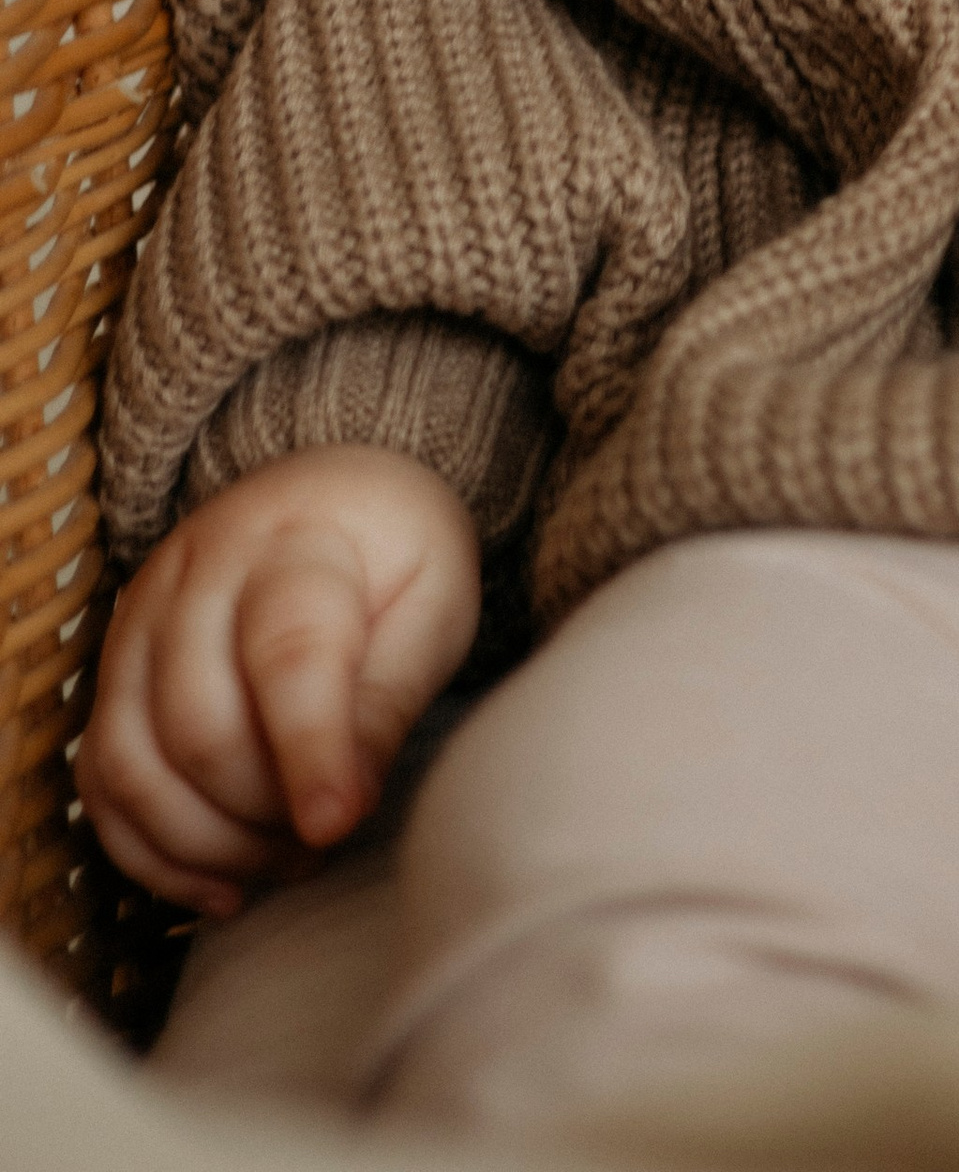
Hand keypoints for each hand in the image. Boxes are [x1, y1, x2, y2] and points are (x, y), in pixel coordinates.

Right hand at [80, 449, 479, 916]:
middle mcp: (194, 575)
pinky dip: (153, 853)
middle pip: (197, 725)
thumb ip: (392, 698)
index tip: (335, 824)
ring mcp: (138, 623)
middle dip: (264, 809)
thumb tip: (345, 808)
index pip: (287, 653)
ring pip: (134, 764)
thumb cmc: (395, 558)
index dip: (308, 750)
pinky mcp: (112, 675)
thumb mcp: (434, 603)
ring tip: (287, 857)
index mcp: (292, 540)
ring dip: (207, 843)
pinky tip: (224, 882)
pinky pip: (101, 783)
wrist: (334, 498)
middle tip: (329, 833)